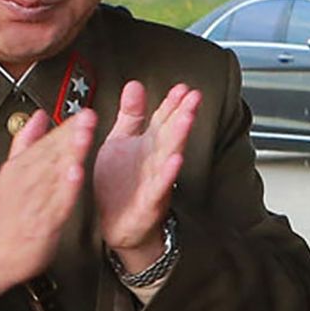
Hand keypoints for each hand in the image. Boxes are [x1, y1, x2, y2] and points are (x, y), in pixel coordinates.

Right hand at [0, 109, 93, 299]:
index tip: (84, 113)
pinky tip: (75, 175)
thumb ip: (26, 143)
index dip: (66, 127)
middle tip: (88, 118)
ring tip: (85, 137)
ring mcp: (32, 203)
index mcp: (18, 169)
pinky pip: (54, 204)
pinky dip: (64, 189)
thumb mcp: (10, 172)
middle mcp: (25, 183)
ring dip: (69, 155)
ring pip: (53, 175)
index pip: (45, 143)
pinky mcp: (40, 224)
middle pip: (51, 155)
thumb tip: (39, 116)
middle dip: (70, 135)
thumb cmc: (3, 215)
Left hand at [93, 80, 198, 268]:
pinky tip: (175, 160)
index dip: (172, 103)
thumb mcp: (121, 141)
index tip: (182, 87)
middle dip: (183, 114)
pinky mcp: (148, 203)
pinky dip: (168, 174)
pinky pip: (159, 187)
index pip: (163, 119)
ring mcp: (155, 181)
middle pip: (171, 134)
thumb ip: (131, 115)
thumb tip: (135, 84)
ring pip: (169, 156)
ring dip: (179, 137)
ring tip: (187, 118)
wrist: (115, 225)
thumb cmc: (119, 184)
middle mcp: (155, 161)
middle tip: (194, 96)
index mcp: (148, 144)